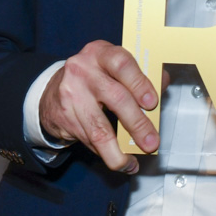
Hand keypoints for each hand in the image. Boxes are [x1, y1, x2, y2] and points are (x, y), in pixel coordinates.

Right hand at [37, 41, 159, 172]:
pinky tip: (117, 159)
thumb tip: (162, 84)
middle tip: (151, 142)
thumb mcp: (113, 67)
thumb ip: (140, 74)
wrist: (53, 90)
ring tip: (132, 162)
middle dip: (137, 124)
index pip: (122, 65)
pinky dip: (105, 153)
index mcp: (101, 53)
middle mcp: (83, 70)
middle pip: (116, 98)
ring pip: (99, 129)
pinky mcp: (64, 116)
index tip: (153, 104)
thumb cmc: (93, 76)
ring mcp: (71, 94)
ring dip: (118, 151)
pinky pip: (89, 139)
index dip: (140, 84)